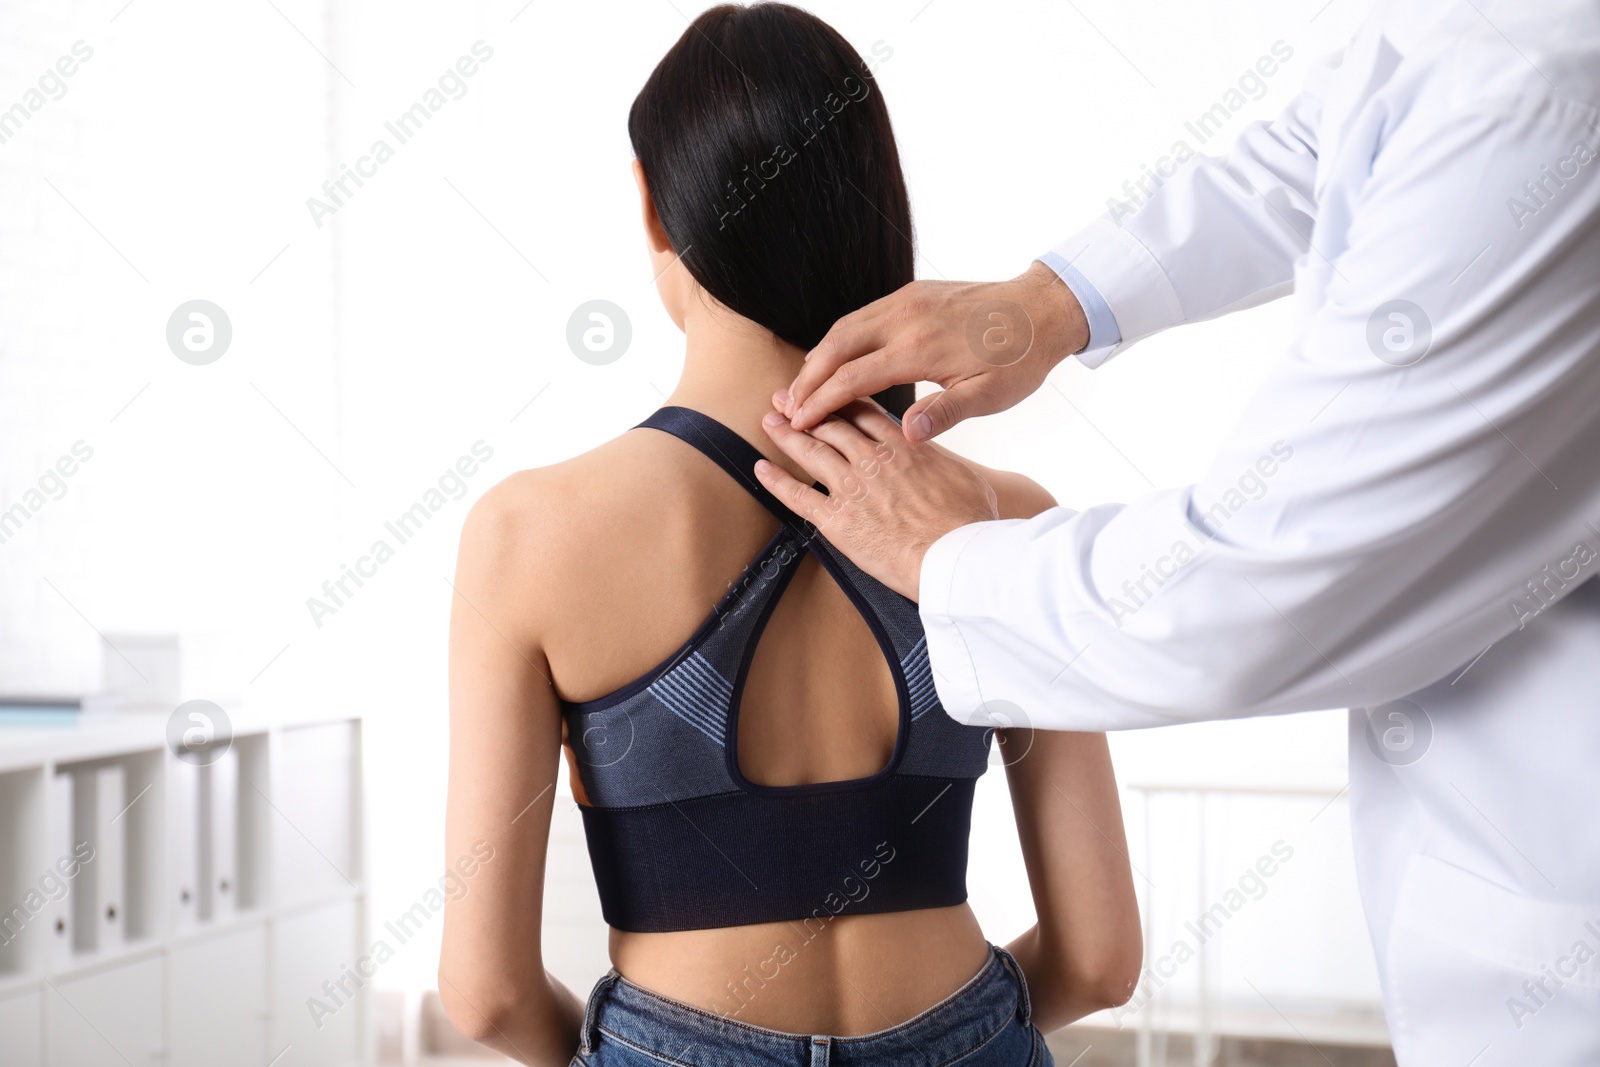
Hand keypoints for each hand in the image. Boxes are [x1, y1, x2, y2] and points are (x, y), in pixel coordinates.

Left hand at [754, 398, 999, 600]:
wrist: (955, 555)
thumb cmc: (969, 522)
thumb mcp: (965, 476)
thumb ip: (940, 459)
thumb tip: (937, 456)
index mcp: (904, 445)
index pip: (864, 412)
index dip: (841, 399)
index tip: (826, 391)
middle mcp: (872, 459)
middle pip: (831, 425)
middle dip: (806, 408)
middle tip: (786, 398)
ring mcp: (851, 487)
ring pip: (810, 451)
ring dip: (786, 434)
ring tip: (770, 422)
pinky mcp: (836, 519)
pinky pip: (797, 496)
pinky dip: (776, 480)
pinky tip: (761, 469)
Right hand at [782, 261, 1088, 440]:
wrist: (1043, 308)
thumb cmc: (1019, 357)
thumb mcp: (989, 396)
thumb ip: (945, 413)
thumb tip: (905, 435)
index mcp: (920, 349)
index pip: (852, 378)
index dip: (820, 402)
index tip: (798, 422)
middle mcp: (905, 318)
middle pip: (835, 347)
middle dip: (806, 378)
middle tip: (786, 406)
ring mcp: (907, 301)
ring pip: (845, 327)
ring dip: (819, 356)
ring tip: (802, 385)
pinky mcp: (913, 292)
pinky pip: (864, 315)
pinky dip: (840, 338)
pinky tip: (836, 357)